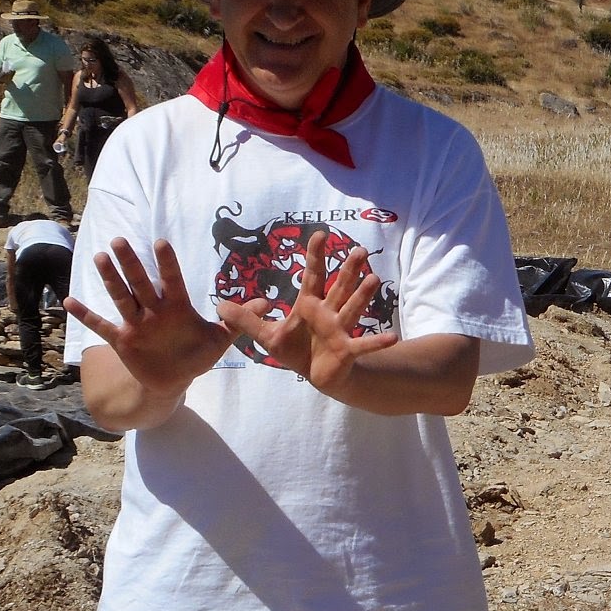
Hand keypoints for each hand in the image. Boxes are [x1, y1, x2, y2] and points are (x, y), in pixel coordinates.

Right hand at [63, 238, 231, 399]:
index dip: (166, 263)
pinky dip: (86, 316)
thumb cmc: (196, 354)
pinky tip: (69, 301)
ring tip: (100, 256)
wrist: (175, 379)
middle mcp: (154, 311)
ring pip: (121, 297)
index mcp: (177, 307)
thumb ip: (237, 321)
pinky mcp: (123, 340)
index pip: (171, 280)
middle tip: (121, 240)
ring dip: (110, 279)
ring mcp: (136, 324)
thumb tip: (267, 302)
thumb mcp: (219, 339)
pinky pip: (102, 326)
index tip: (160, 242)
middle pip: (141, 283)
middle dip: (132, 264)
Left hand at [213, 230, 396, 392]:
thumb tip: (218, 304)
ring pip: (352, 308)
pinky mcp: (347, 349)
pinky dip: (377, 341)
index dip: (316, 256)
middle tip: (359, 249)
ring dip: (363, 295)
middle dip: (348, 269)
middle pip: (339, 286)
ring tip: (375, 278)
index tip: (321, 234)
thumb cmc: (296, 351)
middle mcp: (328, 312)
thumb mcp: (267, 336)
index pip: (313, 275)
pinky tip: (392, 336)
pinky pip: (364, 344)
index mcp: (310, 305)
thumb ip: (246, 320)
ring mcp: (340, 330)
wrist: (316, 375)